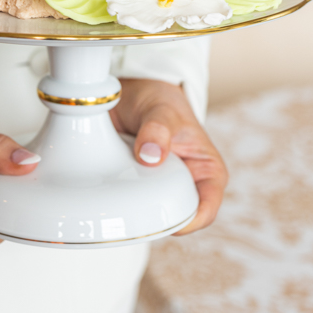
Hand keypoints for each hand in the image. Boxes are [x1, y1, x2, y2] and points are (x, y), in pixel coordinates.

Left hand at [110, 78, 226, 234]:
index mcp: (206, 172)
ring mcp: (160, 187)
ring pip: (150, 214)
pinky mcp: (136, 186)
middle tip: (133, 205)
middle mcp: (186, 184)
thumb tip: (150, 156)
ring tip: (117, 190)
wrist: (133, 91)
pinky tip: (106, 187)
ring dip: (133, 207)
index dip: (188, 221)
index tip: (163, 216)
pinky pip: (128, 203)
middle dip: (155, 218)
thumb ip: (158, 129)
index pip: (206, 210)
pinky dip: (117, 197)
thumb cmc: (160, 99)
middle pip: (176, 218)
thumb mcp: (162, 109)